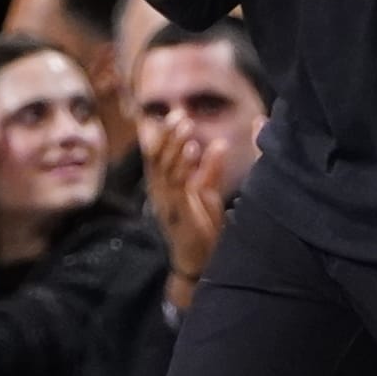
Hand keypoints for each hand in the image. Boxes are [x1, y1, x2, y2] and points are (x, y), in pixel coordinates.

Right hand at [142, 117, 226, 280]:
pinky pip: (178, 184)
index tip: (172, 113)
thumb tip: (218, 143)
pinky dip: (184, 165)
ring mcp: (167, 203)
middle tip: (179, 114)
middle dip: (168, 134)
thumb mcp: (206, 194)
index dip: (162, 134)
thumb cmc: (202, 228)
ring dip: (176, 144)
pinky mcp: (178, 213)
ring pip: (166, 167)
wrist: (200, 262)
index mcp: (164, 187)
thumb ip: (210, 169)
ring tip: (186, 125)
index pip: (157, 155)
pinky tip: (193, 149)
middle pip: (158, 157)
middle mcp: (160, 193)